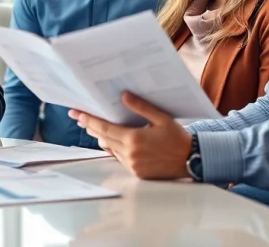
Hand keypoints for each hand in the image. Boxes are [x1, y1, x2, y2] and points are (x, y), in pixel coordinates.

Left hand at [69, 92, 191, 179]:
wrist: (192, 160)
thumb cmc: (178, 138)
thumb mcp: (161, 118)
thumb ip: (141, 107)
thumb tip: (124, 96)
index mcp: (134, 139)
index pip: (104, 128)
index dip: (89, 120)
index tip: (77, 114)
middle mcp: (130, 153)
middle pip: (103, 138)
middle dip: (90, 127)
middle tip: (79, 117)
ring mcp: (132, 165)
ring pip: (110, 148)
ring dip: (102, 137)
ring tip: (93, 127)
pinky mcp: (136, 172)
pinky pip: (118, 158)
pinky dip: (113, 148)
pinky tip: (111, 140)